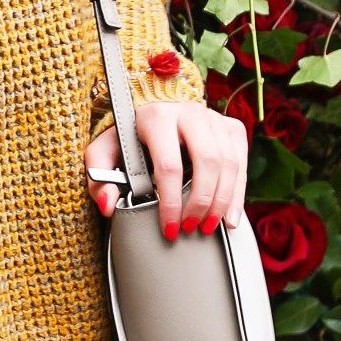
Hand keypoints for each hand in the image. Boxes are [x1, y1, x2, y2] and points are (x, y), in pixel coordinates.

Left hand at [86, 95, 248, 242]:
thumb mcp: (105, 153)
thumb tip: (109, 206)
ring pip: (228, 164)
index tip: (169, 228)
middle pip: (207, 162)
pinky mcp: (231, 127)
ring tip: (207, 227)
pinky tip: (229, 219)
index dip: (171, 202)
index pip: (169, 166)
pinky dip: (238, 195)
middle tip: (191, 228)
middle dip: (201, 202)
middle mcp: (189, 112)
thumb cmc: (127, 138)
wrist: (152, 113)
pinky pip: (241, 163)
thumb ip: (99, 178)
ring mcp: (214, 118)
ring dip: (222, 202)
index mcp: (156, 116)